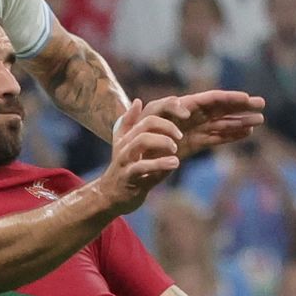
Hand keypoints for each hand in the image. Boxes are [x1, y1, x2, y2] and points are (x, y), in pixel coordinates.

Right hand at [96, 99, 180, 213]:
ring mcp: (126, 159)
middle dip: (166, 126)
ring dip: (162, 142)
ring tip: (175, 150)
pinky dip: (159, 164)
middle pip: (146, 123)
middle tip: (180, 136)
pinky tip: (174, 163)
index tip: (186, 113)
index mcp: (128, 134)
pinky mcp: (128, 177)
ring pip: (141, 141)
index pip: (148, 113)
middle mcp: (126, 143)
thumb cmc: (124, 167)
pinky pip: (142, 167)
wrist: (109, 195)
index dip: (168, 108)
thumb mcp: (125, 143)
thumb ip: (129, 123)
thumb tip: (137, 101)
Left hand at [140, 91, 265, 158]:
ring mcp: (192, 130)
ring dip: (239, 121)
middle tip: (262, 104)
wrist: (129, 167)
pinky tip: (246, 133)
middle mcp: (188, 117)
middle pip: (218, 109)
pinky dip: (230, 135)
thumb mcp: (134, 128)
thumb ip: (149, 114)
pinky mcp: (193, 144)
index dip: (227, 99)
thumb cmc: (129, 145)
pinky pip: (214, 138)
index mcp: (177, 109)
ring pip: (220, 123)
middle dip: (239, 107)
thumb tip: (167, 104)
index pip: (208, 100)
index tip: (245, 98)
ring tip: (260, 120)